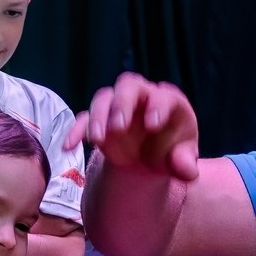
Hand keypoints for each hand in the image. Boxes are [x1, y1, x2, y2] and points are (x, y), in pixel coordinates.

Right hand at [66, 72, 199, 182]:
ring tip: (97, 141)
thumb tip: (187, 170)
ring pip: (104, 98)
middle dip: (121, 103)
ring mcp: (118, 107)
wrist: (151, 158)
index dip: (158, 106)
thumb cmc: (172, 153)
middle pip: (129, 85)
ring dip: (98, 117)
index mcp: (168, 102)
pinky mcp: (100, 121)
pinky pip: (83, 118)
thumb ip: (186, 164)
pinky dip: (76, 131)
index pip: (163, 96)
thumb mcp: (183, 161)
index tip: (152, 126)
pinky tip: (69, 147)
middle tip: (118, 127)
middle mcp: (141, 97)